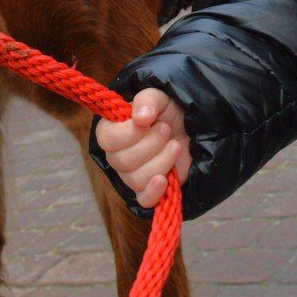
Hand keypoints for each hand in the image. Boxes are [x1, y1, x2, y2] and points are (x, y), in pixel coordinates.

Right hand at [96, 88, 191, 208]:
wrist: (190, 128)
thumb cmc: (168, 111)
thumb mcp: (160, 96)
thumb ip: (148, 100)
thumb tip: (141, 117)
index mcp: (112, 130)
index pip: (107, 139)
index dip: (128, 133)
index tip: (147, 122)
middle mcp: (117, 155)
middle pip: (122, 161)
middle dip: (151, 144)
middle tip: (166, 129)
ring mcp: (131, 175)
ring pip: (136, 179)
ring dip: (161, 160)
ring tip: (175, 145)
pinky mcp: (149, 190)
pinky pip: (144, 200)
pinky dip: (154, 191)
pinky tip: (166, 178)